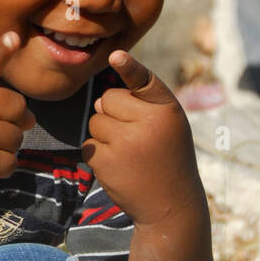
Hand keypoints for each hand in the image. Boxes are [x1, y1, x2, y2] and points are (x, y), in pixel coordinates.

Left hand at [80, 50, 202, 226]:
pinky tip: (119, 166)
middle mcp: (148, 123)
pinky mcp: (107, 162)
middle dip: (113, 114)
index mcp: (167, 109)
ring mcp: (126, 143)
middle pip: (107, 100)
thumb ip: (143, 106)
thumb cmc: (168, 158)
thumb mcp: (169, 126)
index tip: (115, 56)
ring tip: (129, 153)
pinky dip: (98, 154)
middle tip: (136, 137)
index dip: (129, 67)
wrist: (171, 204)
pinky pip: (88, 144)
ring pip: (95, 121)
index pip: (144, 80)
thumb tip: (98, 102)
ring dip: (105, 135)